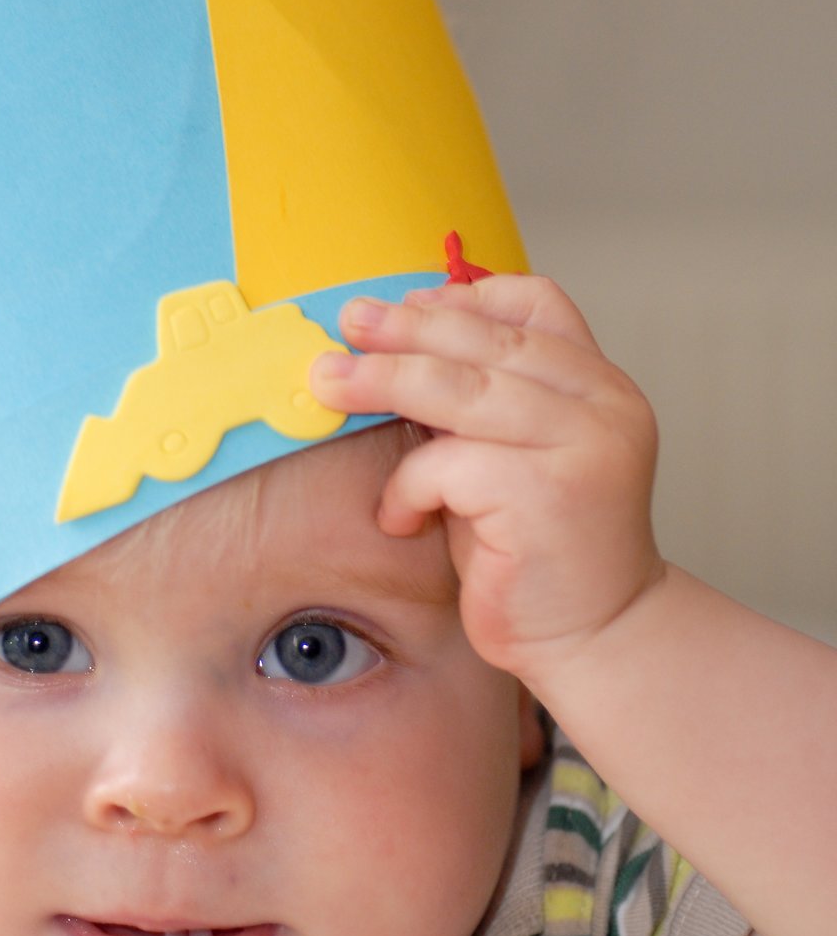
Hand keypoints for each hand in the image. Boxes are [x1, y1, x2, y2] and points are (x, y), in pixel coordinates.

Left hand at [309, 275, 662, 687]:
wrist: (595, 638)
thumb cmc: (538, 546)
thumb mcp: (516, 450)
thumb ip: (482, 397)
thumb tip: (391, 339)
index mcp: (602, 384)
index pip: (539, 304)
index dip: (467, 296)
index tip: (407, 303)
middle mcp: (606, 406)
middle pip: (488, 341)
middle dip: (406, 329)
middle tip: (347, 323)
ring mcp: (584, 449)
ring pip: (462, 390)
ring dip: (383, 381)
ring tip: (329, 382)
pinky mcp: (546, 497)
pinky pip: (447, 465)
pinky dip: (409, 487)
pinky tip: (401, 517)